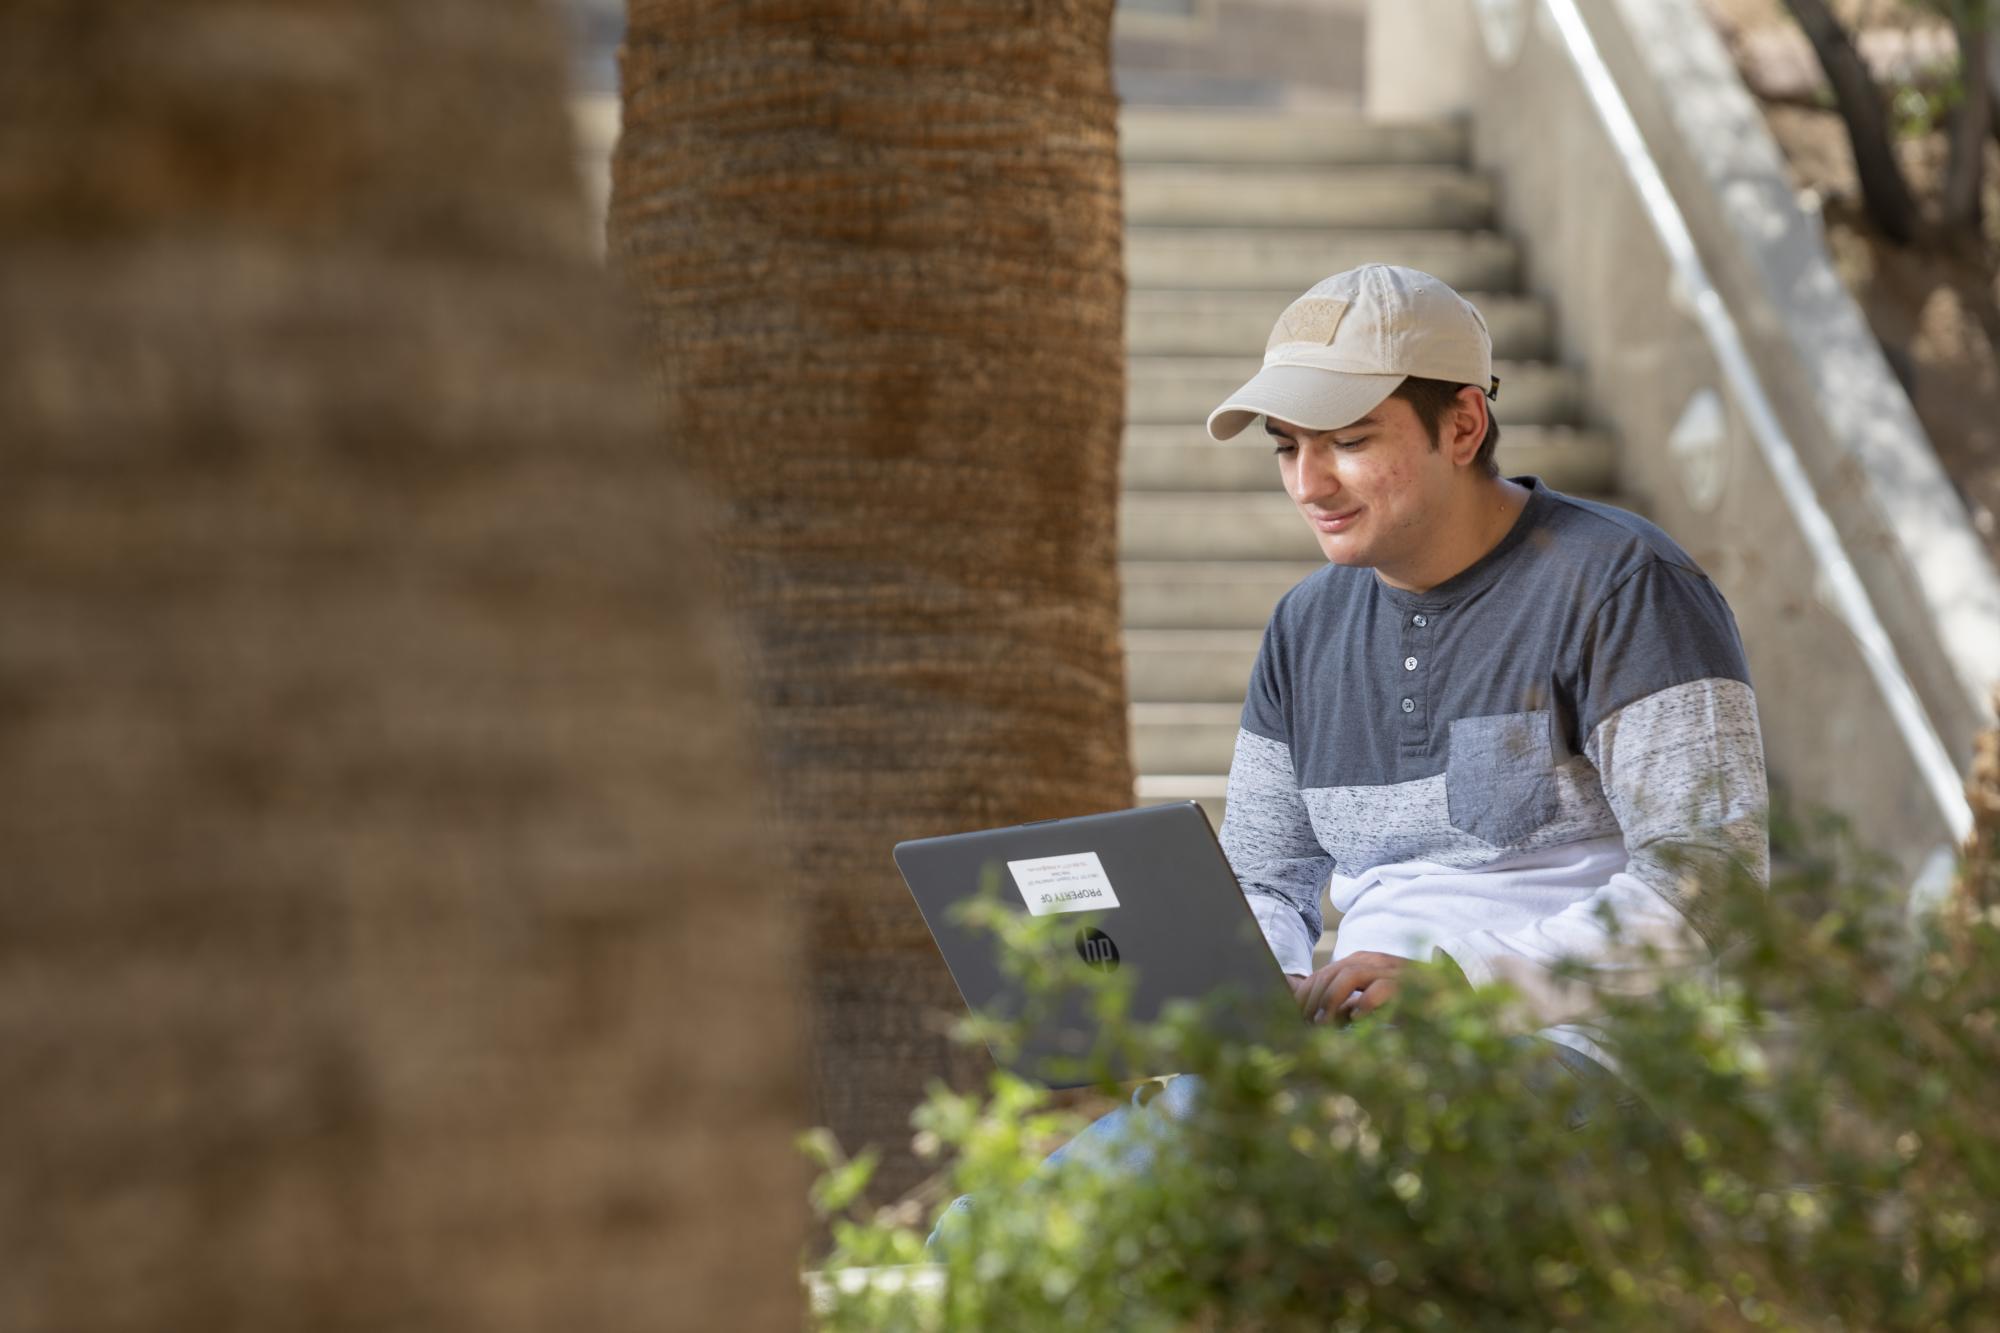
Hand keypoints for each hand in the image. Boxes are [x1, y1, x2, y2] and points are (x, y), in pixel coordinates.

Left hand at [1285, 951, 1412, 1024]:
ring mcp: (1390, 970)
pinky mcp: (1408, 985)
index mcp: (1361, 962)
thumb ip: (1345, 1004)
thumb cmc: (1405, 1002)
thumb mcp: (1368, 1000)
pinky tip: (1357, 1019)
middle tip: (1304, 1024)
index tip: (1294, 1016)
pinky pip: (1381, 988)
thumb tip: (1312, 1016)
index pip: (1323, 973)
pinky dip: (1365, 1003)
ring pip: (1349, 975)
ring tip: (1322, 1023)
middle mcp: (1373, 961)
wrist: (1449, 995)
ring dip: (1331, 1000)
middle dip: (1312, 999)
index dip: (1305, 995)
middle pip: (1330, 972)